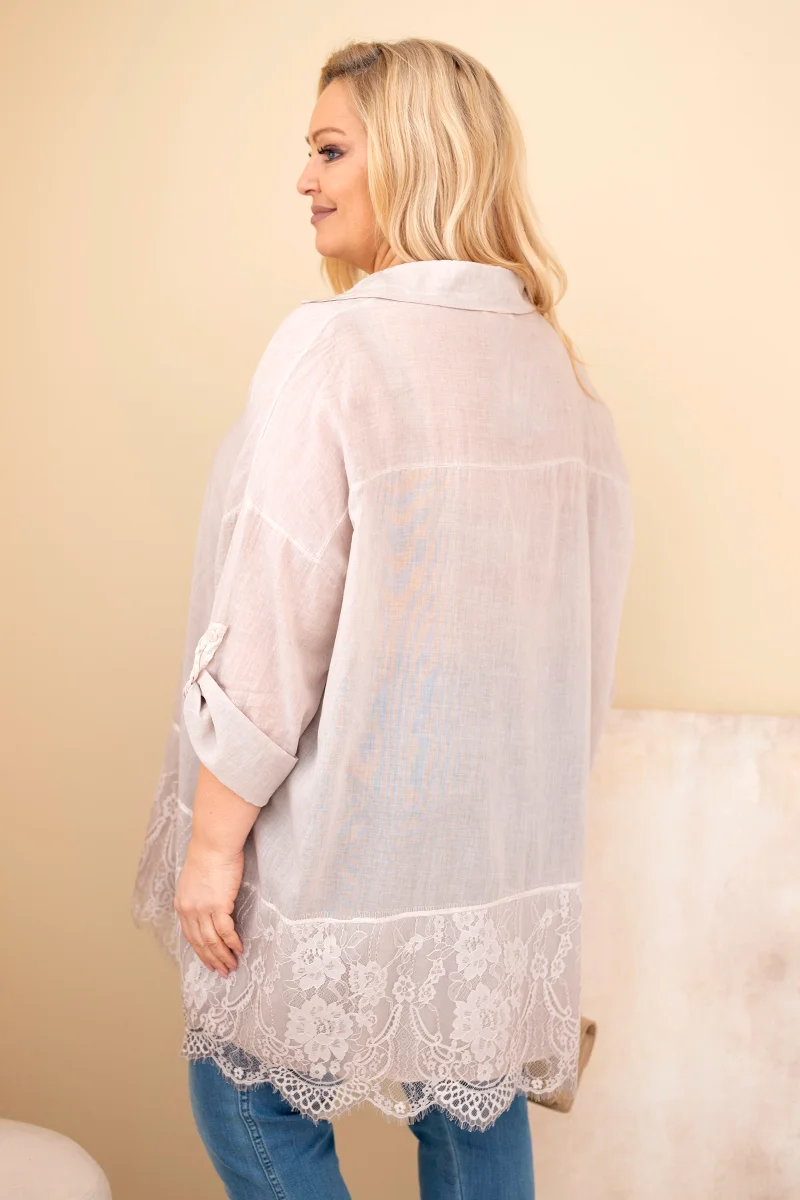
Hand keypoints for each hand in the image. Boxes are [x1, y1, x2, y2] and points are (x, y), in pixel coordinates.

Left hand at [174, 838, 244, 977]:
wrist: (213, 843)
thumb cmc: (208, 856)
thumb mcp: (195, 880)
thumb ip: (198, 897)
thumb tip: (208, 908)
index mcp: (182, 905)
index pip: (190, 936)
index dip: (200, 952)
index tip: (209, 962)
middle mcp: (189, 910)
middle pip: (200, 942)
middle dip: (212, 959)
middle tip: (223, 971)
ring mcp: (202, 909)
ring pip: (212, 940)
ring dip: (223, 955)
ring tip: (232, 965)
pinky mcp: (218, 905)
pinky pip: (225, 930)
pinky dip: (232, 942)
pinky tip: (239, 948)